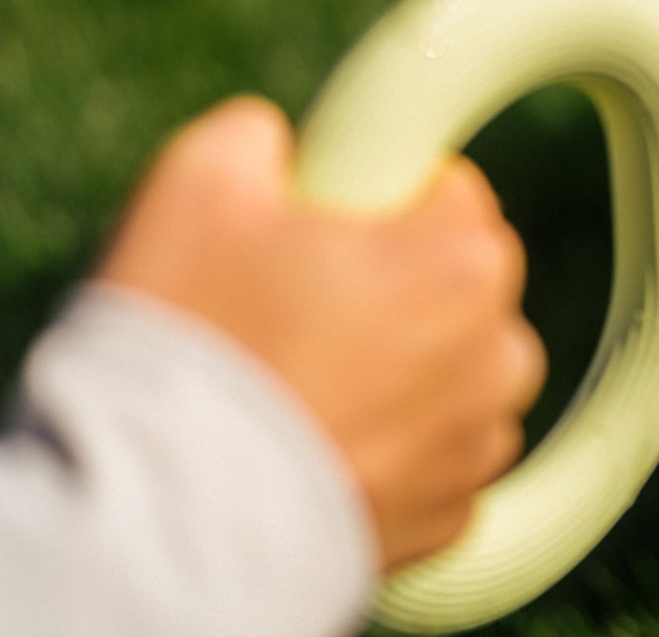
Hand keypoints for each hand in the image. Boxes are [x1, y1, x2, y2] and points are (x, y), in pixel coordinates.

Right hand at [96, 96, 545, 571]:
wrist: (162, 523)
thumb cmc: (192, 342)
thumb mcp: (199, 182)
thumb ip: (260, 136)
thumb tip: (275, 144)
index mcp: (463, 258)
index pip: (451, 190)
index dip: (378, 199)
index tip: (319, 229)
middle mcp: (497, 352)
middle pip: (459, 285)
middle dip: (393, 286)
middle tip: (291, 308)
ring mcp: (476, 446)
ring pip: (451, 376)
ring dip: (398, 372)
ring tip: (294, 386)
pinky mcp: (447, 521)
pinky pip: (430, 460)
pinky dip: (386, 452)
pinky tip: (310, 447)